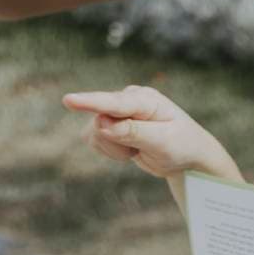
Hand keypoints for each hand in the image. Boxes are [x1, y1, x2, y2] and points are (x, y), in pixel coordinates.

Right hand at [62, 85, 241, 195]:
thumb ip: (133, 132)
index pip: (114, 102)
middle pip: (100, 121)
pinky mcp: (108, 125)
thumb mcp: (163, 141)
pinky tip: (130, 150)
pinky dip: (110, 151)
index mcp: (145, 99)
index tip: (68, 100)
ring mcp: (116, 112)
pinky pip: (94, 141)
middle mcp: (127, 100)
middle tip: (139, 150)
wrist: (185, 155)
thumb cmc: (181, 145)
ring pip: (94, 133)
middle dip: (116, 143)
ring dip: (114, 149)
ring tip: (138, 149)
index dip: (90, 102)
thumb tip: (103, 124)